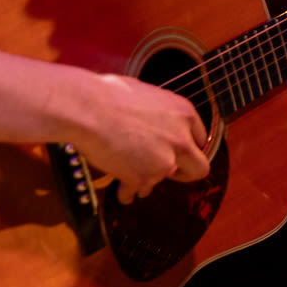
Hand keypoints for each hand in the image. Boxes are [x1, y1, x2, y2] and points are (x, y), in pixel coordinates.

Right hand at [74, 74, 210, 199]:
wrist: (85, 108)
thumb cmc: (106, 94)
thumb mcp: (146, 94)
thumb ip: (159, 114)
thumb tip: (153, 121)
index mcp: (184, 114)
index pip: (200, 139)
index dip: (187, 147)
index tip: (178, 152)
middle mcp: (181, 139)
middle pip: (200, 168)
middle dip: (184, 173)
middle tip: (170, 173)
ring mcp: (164, 161)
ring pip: (163, 181)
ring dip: (148, 179)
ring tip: (129, 172)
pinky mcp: (143, 178)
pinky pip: (137, 192)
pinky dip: (127, 191)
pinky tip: (119, 186)